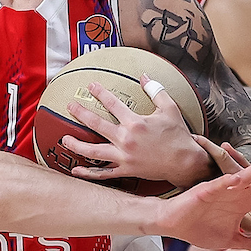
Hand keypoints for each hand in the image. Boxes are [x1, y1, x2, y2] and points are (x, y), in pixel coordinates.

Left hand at [62, 81, 207, 186]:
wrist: (185, 162)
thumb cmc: (178, 135)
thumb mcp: (169, 109)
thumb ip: (155, 91)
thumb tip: (144, 77)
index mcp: (135, 123)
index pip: (112, 104)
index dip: (100, 93)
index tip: (91, 86)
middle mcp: (126, 139)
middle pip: (97, 124)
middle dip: (81, 113)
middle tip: (70, 106)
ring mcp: (124, 156)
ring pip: (93, 151)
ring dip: (77, 144)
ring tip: (65, 139)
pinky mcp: (126, 170)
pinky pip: (103, 173)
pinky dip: (89, 173)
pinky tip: (76, 169)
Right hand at [157, 151, 250, 250]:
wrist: (176, 224)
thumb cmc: (201, 229)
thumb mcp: (232, 240)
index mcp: (244, 203)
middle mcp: (238, 193)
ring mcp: (223, 190)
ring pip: (244, 177)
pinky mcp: (207, 191)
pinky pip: (220, 185)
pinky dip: (229, 182)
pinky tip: (239, 179)